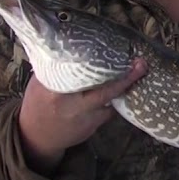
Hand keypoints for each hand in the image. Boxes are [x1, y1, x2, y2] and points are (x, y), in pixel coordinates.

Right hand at [17, 59, 147, 173]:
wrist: (37, 136)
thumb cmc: (38, 103)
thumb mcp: (39, 83)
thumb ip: (53, 67)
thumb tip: (66, 43)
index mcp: (54, 89)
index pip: (78, 74)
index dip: (97, 64)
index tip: (113, 51)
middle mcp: (70, 104)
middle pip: (103, 90)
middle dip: (125, 78)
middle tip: (141, 64)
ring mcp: (83, 118)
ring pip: (109, 101)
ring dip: (123, 88)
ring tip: (138, 73)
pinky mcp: (91, 127)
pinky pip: (108, 111)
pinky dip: (114, 101)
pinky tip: (121, 91)